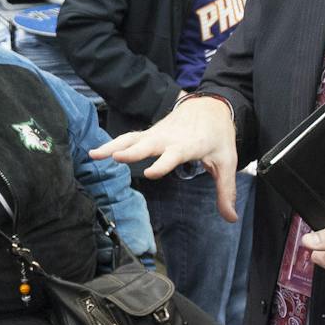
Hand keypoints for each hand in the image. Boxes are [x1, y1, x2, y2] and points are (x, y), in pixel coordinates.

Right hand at [90, 96, 238, 218]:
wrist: (209, 106)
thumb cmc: (218, 136)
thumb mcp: (226, 162)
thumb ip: (225, 191)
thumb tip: (230, 218)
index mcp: (188, 145)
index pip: (173, 156)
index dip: (162, 165)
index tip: (149, 174)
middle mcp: (168, 138)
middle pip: (147, 144)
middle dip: (132, 151)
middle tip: (115, 157)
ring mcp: (156, 134)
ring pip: (131, 138)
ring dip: (112, 146)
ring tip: (93, 154)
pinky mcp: (149, 132)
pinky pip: (128, 138)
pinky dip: (112, 143)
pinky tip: (96, 153)